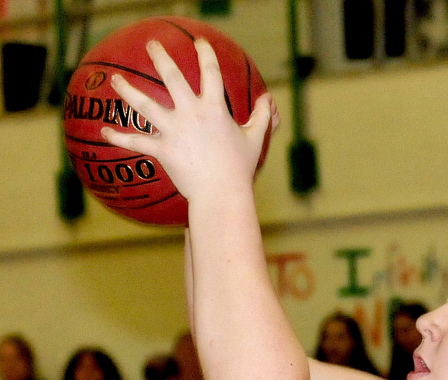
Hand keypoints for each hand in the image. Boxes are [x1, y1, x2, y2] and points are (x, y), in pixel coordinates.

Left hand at [100, 39, 275, 200]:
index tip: (199, 42)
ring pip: (144, 105)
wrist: (222, 194)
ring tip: (116, 80)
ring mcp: (174, 131)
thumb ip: (262, 118)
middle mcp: (191, 114)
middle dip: (160, 57)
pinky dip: (119, 137)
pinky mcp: (162, 150)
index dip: (205, 54)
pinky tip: (104, 131)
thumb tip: (268, 101)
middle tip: (152, 45)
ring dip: (127, 90)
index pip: (210, 73)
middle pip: (171, 77)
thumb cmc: (240, 169)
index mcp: (214, 109)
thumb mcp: (255, 140)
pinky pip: (136, 141)